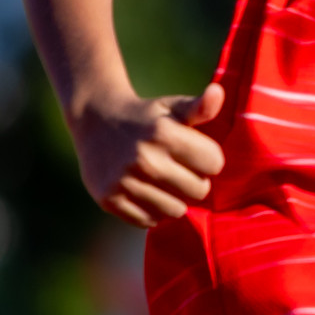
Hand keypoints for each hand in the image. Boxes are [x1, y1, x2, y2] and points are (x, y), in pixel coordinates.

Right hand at [71, 82, 225, 228]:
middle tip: (182, 169)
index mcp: (164, 133)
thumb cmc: (146, 116)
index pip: (214, 163)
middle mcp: (144, 159)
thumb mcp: (173, 107)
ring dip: (176, 198)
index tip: (198, 153)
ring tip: (166, 181)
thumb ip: (201, 107)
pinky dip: (153, 210)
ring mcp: (125, 182)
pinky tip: (147, 191)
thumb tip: (218, 93)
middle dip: (196, 180)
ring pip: (176, 210)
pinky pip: (149, 220)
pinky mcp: (110, 200)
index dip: (210, 158)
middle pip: (199, 190)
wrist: (96, 121)